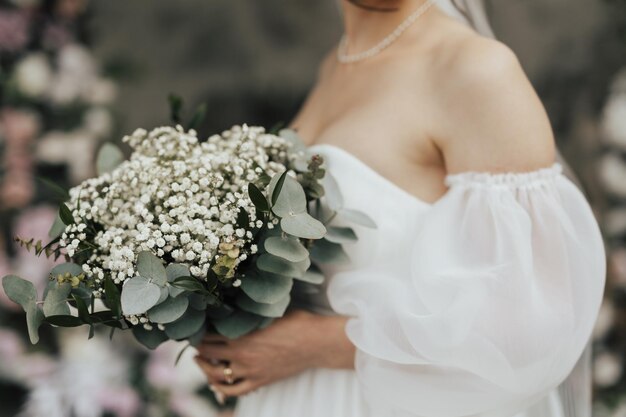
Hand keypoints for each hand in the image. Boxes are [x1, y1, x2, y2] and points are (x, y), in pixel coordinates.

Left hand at [195, 309, 354, 400]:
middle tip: (195, 341)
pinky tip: (217, 383)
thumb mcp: (268, 312)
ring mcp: (250, 371)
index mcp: (241, 335)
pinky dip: (222, 389)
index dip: (198, 331)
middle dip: (198, 347)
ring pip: (216, 376)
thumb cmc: (296, 321)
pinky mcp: (260, 381)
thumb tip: (235, 305)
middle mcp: (241, 355)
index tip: (195, 326)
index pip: (208, 334)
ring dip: (204, 368)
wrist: (316, 342)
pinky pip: (234, 391)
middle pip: (208, 354)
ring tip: (200, 361)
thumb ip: (248, 314)